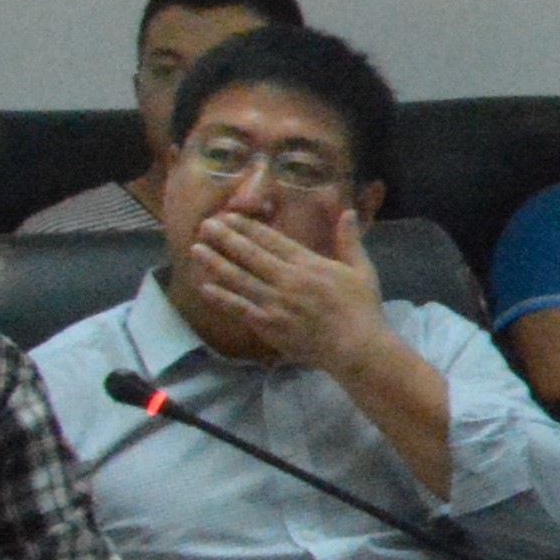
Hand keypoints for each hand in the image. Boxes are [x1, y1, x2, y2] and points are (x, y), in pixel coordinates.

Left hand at [184, 197, 392, 376]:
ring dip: (215, 263)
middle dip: (225, 238)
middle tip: (204, 225)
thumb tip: (348, 212)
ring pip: (238, 279)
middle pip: (250, 255)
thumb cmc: (362, 307)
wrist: (356, 347)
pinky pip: (239, 308)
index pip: (272, 240)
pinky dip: (220, 297)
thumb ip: (350, 241)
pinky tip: (204, 287)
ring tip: (196, 249)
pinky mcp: (267, 324)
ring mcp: (274, 303)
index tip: (229, 216)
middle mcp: (287, 279)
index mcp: (309, 264)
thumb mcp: (362, 270)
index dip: (249, 227)